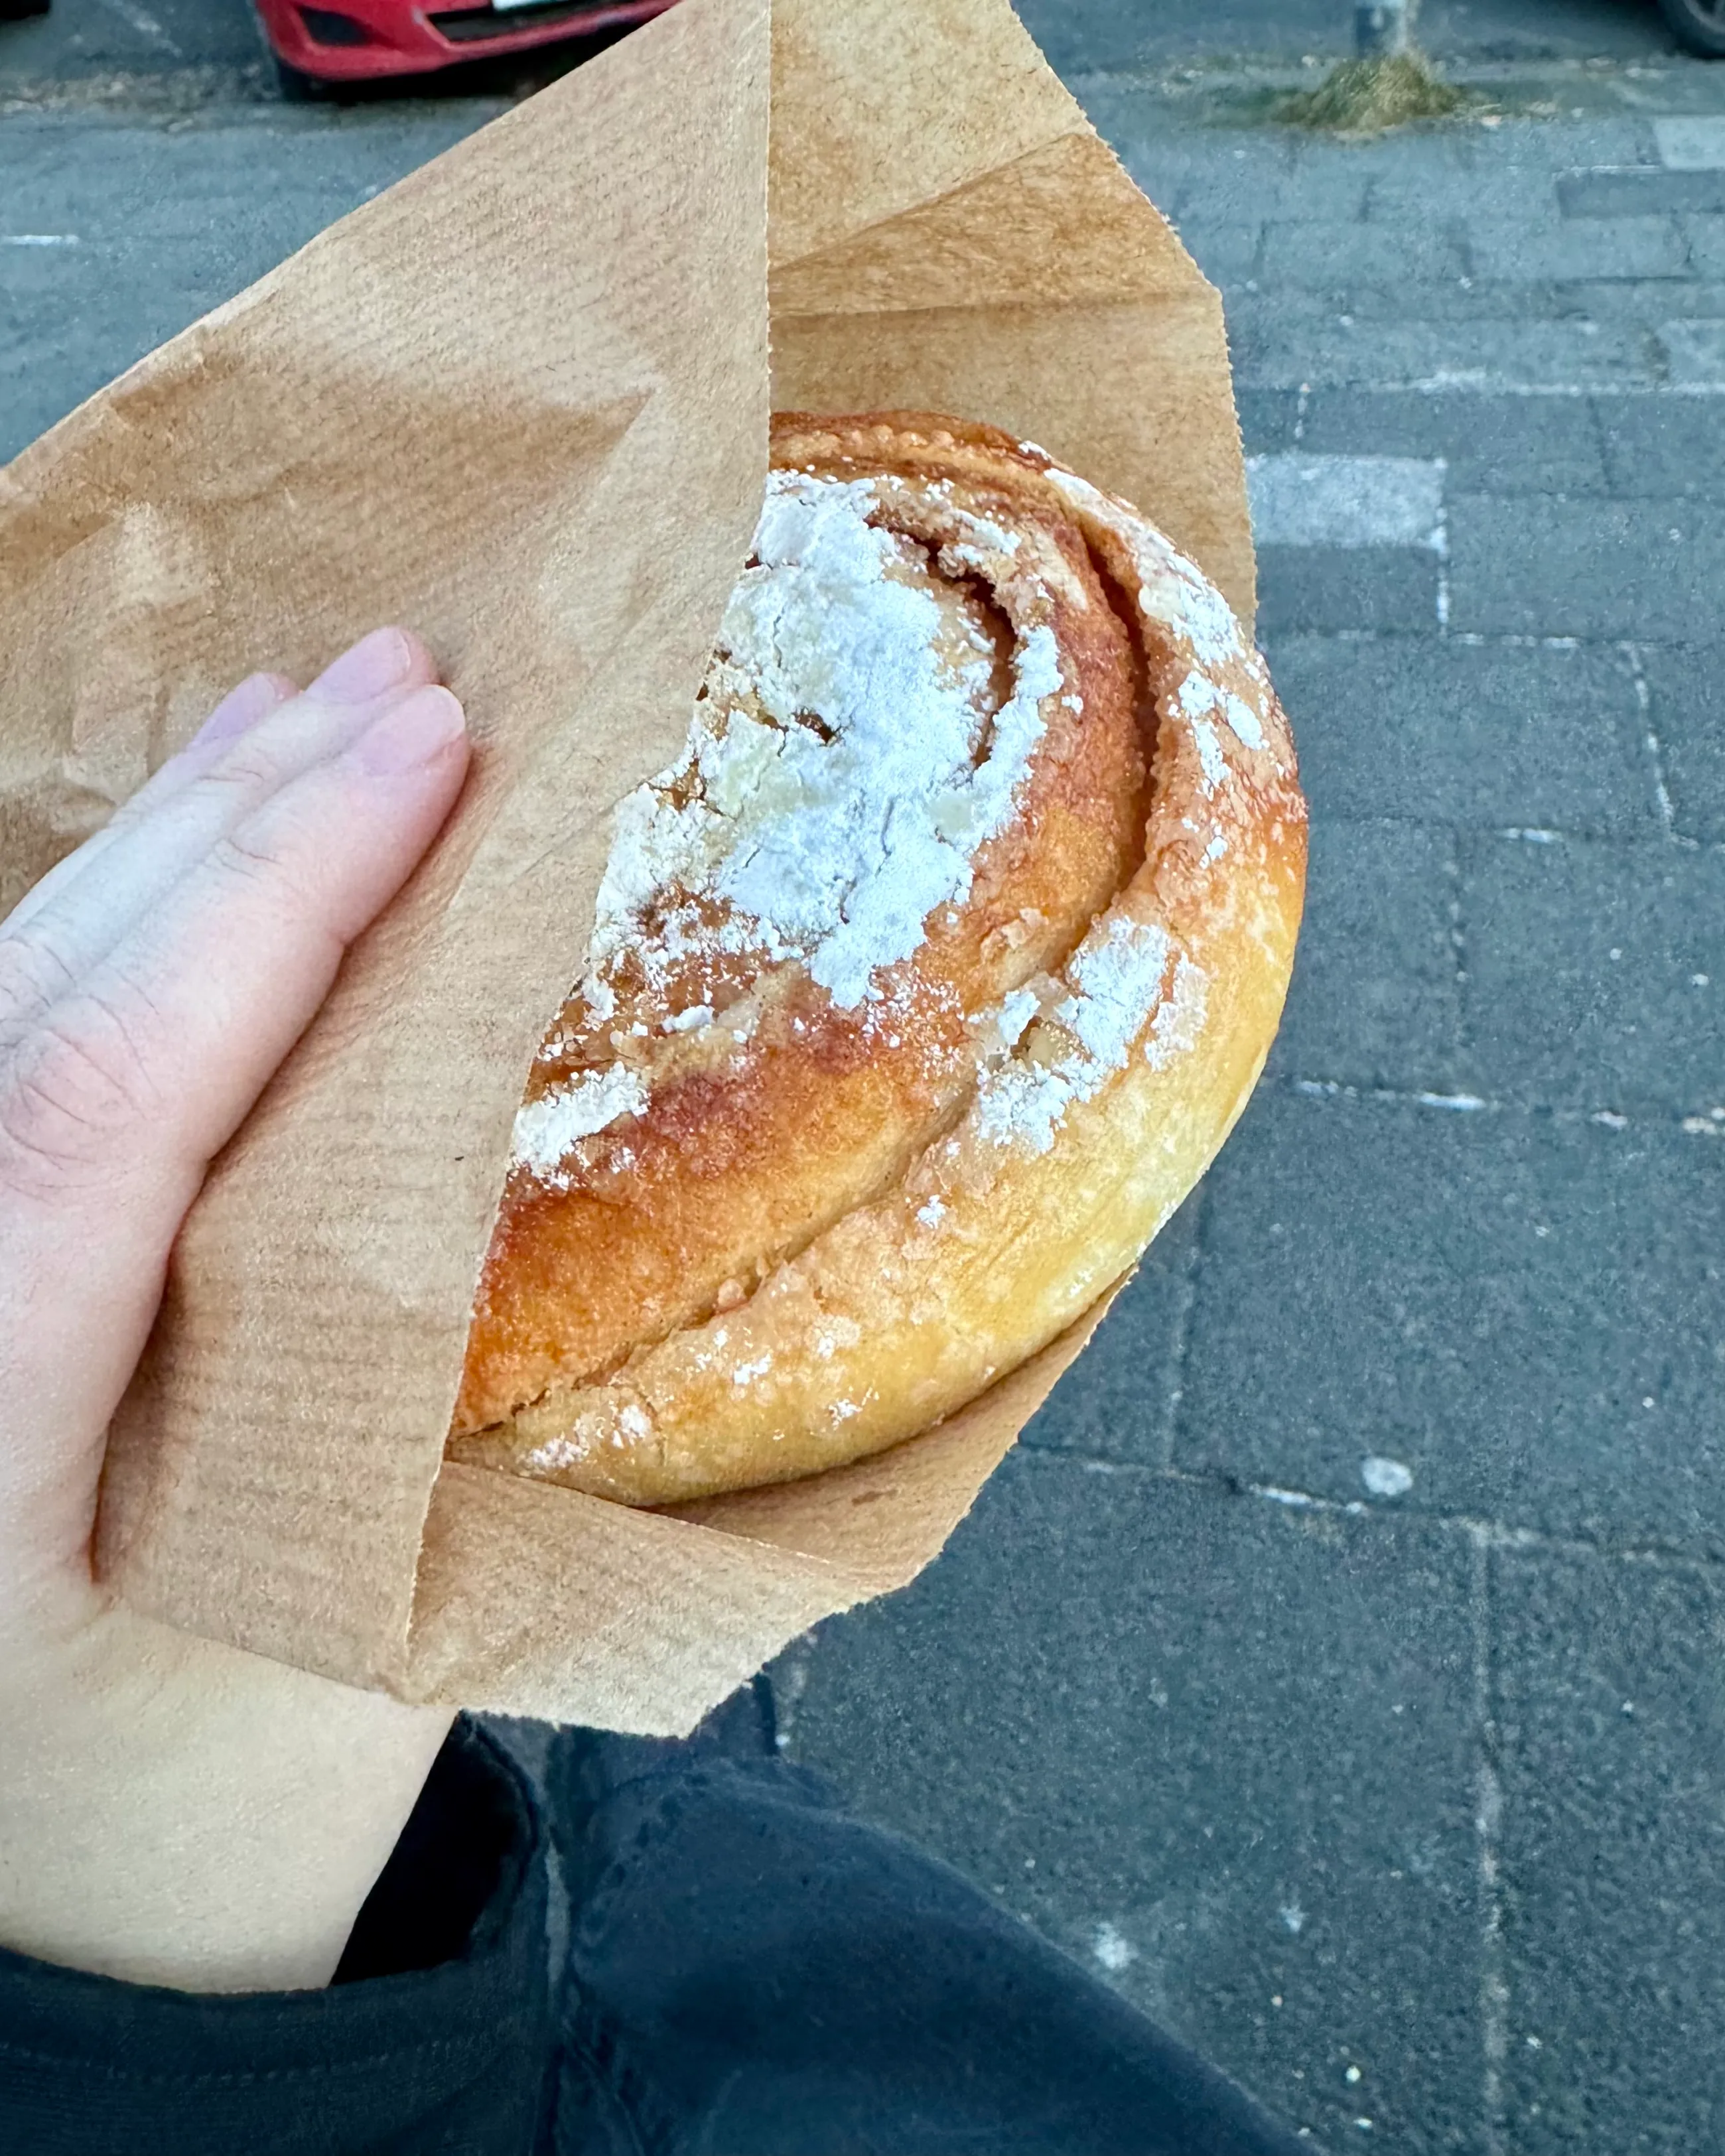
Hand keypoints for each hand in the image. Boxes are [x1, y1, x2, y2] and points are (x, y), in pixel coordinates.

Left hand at [0, 629, 469, 1992]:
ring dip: (181, 836)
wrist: (69, 1883)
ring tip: (328, 704)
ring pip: (11, 994)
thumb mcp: (344, 1622)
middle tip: (413, 686)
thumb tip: (505, 1105)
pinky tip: (204, 824)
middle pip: (41, 1014)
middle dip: (240, 828)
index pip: (96, 1120)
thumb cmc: (227, 1791)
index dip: (269, 911)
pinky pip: (10, 1043)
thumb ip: (389, 1369)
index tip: (425, 761)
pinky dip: (121, 915)